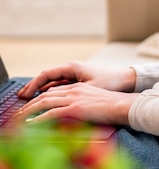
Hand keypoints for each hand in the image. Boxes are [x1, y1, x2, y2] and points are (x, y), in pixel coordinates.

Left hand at [16, 81, 136, 125]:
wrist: (124, 106)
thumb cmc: (115, 107)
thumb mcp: (96, 102)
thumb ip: (84, 105)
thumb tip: (75, 116)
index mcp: (79, 88)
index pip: (54, 91)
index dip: (41, 98)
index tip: (32, 106)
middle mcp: (74, 90)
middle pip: (45, 95)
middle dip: (30, 104)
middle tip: (20, 113)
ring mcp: (74, 98)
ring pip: (44, 102)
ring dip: (29, 111)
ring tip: (19, 120)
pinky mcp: (75, 108)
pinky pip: (50, 113)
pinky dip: (38, 119)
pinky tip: (30, 125)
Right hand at [18, 61, 136, 99]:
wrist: (126, 80)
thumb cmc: (110, 82)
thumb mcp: (88, 89)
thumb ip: (70, 93)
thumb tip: (50, 97)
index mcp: (72, 67)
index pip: (46, 74)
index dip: (33, 85)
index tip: (25, 95)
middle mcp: (71, 69)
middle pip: (46, 78)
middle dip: (33, 88)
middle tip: (21, 99)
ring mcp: (75, 74)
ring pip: (53, 82)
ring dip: (41, 90)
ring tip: (29, 101)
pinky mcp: (79, 81)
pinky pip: (60, 85)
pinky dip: (51, 92)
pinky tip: (45, 101)